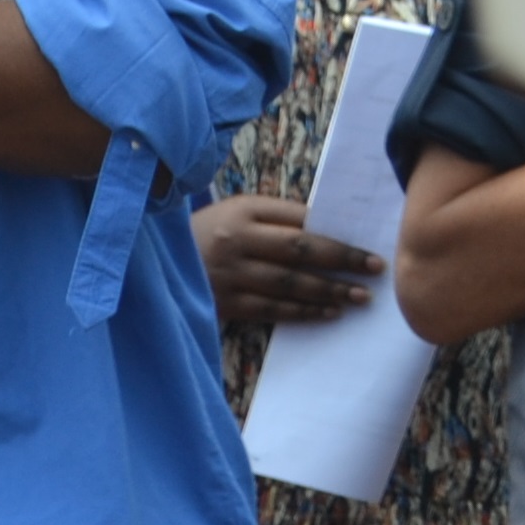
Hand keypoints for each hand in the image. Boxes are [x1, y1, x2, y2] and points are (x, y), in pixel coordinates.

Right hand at [195, 193, 383, 325]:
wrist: (149, 265)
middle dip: (343, 259)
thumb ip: (275, 220)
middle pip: (301, 250)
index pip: (300, 220)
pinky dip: (303, 312)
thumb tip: (329, 231)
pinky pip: (272, 309)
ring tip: (361, 296)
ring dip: (330, 290)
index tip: (367, 241)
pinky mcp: (223, 303)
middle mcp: (237, 240)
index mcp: (243, 211)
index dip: (336, 232)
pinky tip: (328, 313)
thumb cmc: (205, 235)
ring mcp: (229, 274)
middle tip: (376, 267)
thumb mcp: (234, 214)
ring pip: (290, 283)